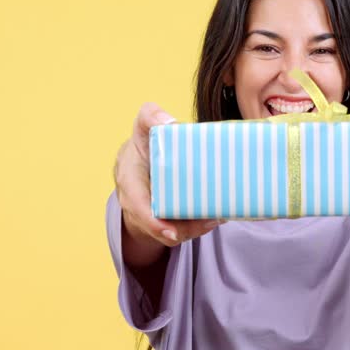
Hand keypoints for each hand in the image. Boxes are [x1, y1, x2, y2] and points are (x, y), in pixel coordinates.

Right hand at [114, 102, 223, 250]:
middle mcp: (137, 202)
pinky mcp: (165, 219)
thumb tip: (170, 123)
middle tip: (213, 220)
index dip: (153, 223)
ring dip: (197, 229)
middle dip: (186, 229)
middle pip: (160, 227)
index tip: (173, 232)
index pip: (137, 206)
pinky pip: (179, 230)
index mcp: (129, 180)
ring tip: (220, 217)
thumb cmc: (144, 142)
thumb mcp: (144, 125)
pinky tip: (217, 216)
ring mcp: (150, 214)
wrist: (140, 161)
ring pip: (173, 232)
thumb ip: (151, 116)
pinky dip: (198, 226)